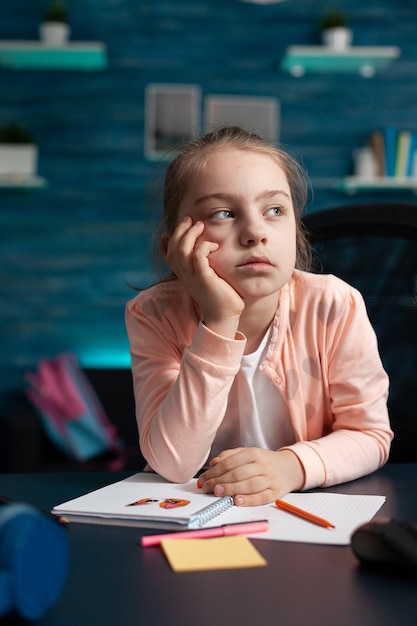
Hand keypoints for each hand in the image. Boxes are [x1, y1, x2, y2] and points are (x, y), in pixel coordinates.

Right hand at [163, 216, 244, 337]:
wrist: (224, 316)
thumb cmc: (219, 296)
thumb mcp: (207, 278)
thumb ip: (202, 265)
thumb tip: (201, 250)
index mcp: (183, 275)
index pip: (168, 254)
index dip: (167, 240)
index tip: (172, 230)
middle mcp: (185, 275)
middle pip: (173, 248)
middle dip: (180, 230)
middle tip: (191, 220)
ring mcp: (193, 277)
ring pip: (182, 250)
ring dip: (190, 234)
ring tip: (200, 225)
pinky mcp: (204, 279)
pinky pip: (198, 257)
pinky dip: (204, 246)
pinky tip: (214, 245)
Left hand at [198, 448, 304, 505]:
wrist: (289, 468)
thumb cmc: (264, 462)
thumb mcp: (248, 454)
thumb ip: (230, 456)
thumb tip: (213, 463)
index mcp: (253, 453)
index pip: (230, 462)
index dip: (214, 471)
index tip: (203, 478)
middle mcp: (262, 465)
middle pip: (238, 473)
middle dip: (219, 481)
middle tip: (206, 487)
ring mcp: (270, 479)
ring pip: (249, 484)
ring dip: (231, 489)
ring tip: (218, 493)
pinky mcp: (276, 492)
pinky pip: (262, 496)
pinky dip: (249, 500)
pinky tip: (238, 501)